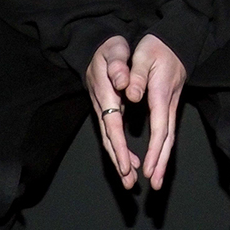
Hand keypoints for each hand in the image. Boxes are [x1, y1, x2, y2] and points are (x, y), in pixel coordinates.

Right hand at [85, 35, 138, 187]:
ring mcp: (104, 110)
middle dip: (118, 162)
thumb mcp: (114, 50)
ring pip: (111, 140)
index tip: (125, 165)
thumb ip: (118, 66)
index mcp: (106, 94)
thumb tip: (123, 83)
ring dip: (119, 160)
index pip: (112, 125)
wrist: (98, 47)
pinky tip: (130, 163)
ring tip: (129, 180)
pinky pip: (114, 135)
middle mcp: (102, 106)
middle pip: (109, 139)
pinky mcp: (108, 112)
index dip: (119, 146)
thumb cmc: (110, 49)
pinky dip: (121, 150)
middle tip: (128, 182)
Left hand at [125, 33, 186, 190]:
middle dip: (161, 163)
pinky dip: (162, 148)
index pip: (159, 128)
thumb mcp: (142, 56)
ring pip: (169, 137)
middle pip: (167, 139)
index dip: (153, 150)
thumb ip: (135, 76)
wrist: (176, 40)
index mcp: (160, 94)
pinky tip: (158, 159)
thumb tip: (131, 95)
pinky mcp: (169, 105)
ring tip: (157, 180)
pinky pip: (167, 131)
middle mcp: (168, 104)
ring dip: (163, 160)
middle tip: (155, 184)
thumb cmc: (156, 47)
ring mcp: (171, 106)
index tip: (147, 169)